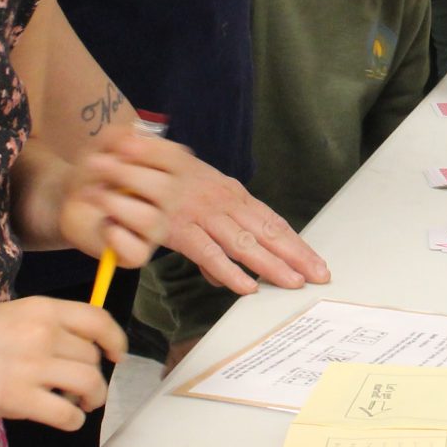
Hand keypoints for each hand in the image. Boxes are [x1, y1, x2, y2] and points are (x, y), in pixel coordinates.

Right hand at [0, 296, 124, 431]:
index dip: (115, 340)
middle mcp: (44, 333)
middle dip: (94, 376)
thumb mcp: (14, 315)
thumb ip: (46, 329)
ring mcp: (32, 366)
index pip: (98, 320)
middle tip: (83, 389)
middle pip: (93, 358)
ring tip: (78, 405)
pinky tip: (64, 419)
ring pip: (89, 384)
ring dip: (90, 399)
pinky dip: (73, 421)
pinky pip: (66, 414)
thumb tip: (76, 352)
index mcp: (43, 309)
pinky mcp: (18, 398)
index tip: (116, 354)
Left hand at [52, 127, 182, 267]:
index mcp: (167, 172)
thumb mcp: (102, 145)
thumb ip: (119, 136)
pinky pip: (137, 251)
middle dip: (126, 175)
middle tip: (97, 166)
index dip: (152, 151)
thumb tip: (133, 136)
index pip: (176, 159)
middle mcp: (167, 201)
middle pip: (165, 189)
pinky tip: (105, 224)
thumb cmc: (95, 171)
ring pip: (150, 220)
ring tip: (94, 194)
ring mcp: (155, 228)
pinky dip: (116, 236)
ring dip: (115, 203)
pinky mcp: (137, 253)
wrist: (70, 197)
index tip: (122, 147)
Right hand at [157, 149, 331, 294]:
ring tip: (293, 282)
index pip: (273, 222)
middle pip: (267, 232)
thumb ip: (215, 240)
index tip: (317, 263)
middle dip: (296, 255)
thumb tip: (228, 277)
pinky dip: (229, 271)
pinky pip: (209, 253)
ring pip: (244, 243)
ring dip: (271, 265)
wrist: (127, 159)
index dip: (296, 244)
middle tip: (319, 275)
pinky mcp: (180, 227)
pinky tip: (247, 287)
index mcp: (232, 194)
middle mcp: (224, 201)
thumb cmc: (164, 182)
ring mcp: (203, 213)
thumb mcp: (197, 205)